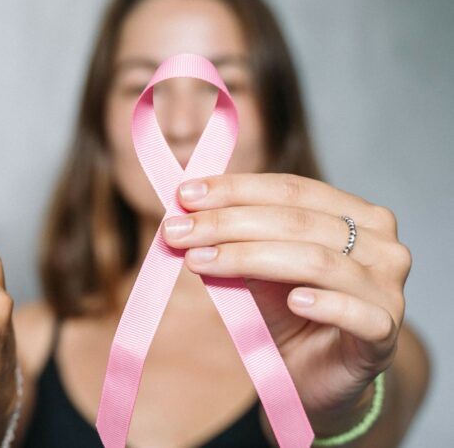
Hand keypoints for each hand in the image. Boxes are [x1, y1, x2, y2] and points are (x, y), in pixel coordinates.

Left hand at [161, 174, 409, 432]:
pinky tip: (293, 301)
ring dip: (249, 258)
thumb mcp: (257, 269)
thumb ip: (233, 240)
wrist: (318, 375)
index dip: (235, 189)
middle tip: (177, 231)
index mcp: (356, 214)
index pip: (291, 190)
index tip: (184, 195)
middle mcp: (381, 244)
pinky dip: (324, 303)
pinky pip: (357, 313)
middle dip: (228, 223)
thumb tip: (183, 217)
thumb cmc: (291, 313)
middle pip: (297, 222)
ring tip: (200, 261)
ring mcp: (388, 287)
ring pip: (317, 261)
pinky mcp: (385, 331)